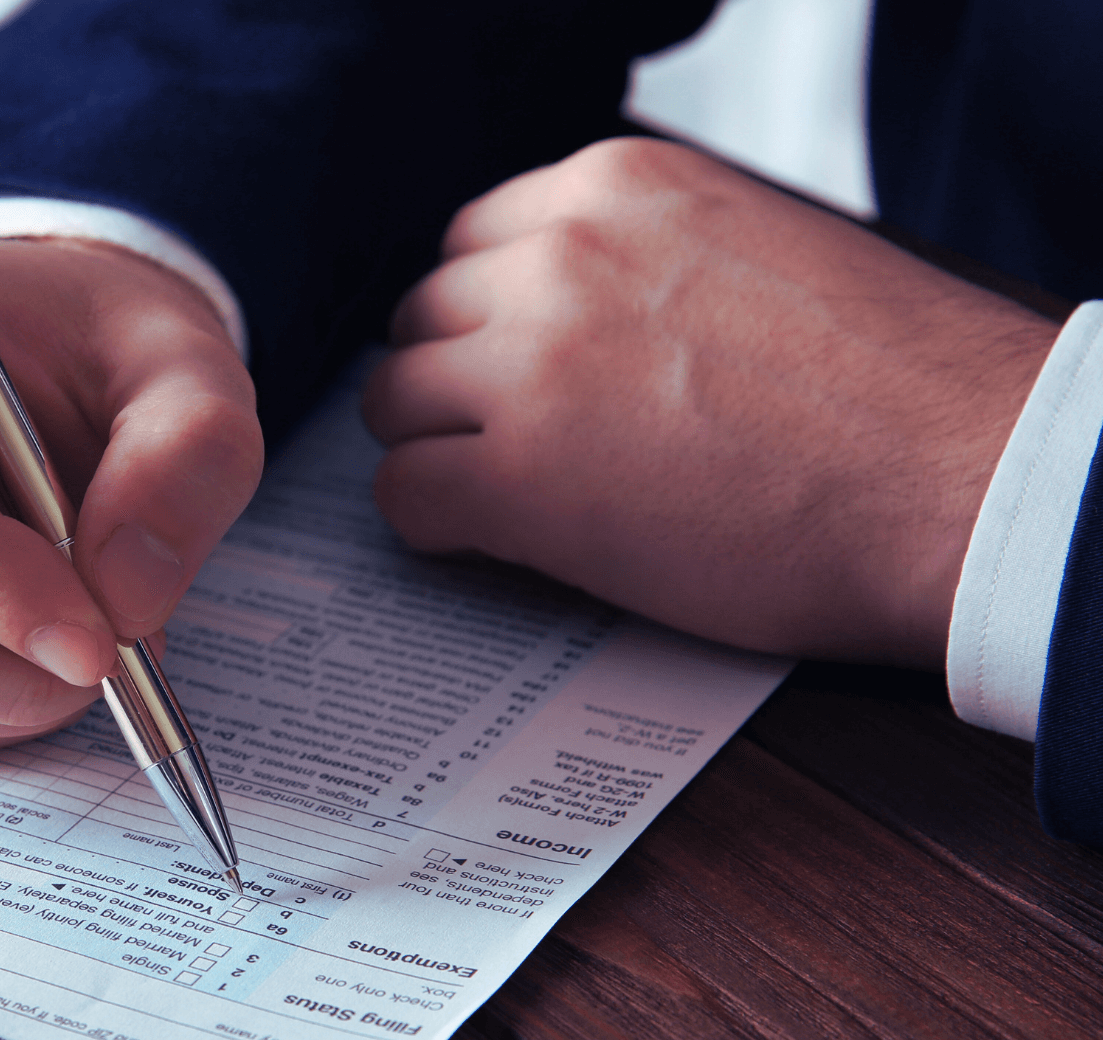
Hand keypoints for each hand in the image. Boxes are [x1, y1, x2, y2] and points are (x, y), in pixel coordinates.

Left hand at [364, 137, 1059, 668]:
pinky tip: (487, 540)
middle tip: (500, 431)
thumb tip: (562, 300)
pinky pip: (404, 494)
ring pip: (394, 400)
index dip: (486, 313)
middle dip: (453, 375)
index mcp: (614, 187)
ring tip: (495, 489)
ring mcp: (528, 364)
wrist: (958, 477)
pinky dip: (433, 523)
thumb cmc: (885, 383)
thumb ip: (637, 255)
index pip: (473, 239)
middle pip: (425, 314)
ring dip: (432, 445)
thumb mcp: (747, 247)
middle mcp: (556, 257)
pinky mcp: (518, 479)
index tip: (509, 358)